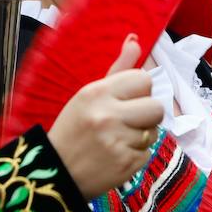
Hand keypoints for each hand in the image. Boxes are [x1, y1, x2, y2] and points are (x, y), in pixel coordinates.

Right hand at [47, 36, 162, 200]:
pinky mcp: (126, 165)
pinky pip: (147, 152)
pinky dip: (135, 154)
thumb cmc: (73, 128)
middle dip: (146, 114)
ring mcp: (118, 142)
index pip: (143, 79)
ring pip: (153, 131)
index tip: (126, 99)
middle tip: (127, 120)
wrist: (56, 173)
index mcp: (96, 92)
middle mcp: (107, 115)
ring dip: (140, 135)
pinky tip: (116, 154)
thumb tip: (135, 39)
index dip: (139, 90)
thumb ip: (118, 69)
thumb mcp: (89, 94)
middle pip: (156, 107)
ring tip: (117, 139)